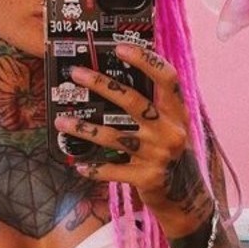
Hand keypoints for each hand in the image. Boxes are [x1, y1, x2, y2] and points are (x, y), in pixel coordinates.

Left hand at [56, 44, 213, 238]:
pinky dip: (94, 168)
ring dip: (84, 128)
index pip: (167, 79)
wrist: (187, 199)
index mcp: (178, 114)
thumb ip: (156, 109)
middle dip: (102, 84)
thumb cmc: (173, 158)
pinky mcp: (146, 178)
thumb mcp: (173, 130)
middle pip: (133, 101)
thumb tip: (121, 83)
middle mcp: (169, 131)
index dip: (145, 60)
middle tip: (76, 73)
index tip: (120, 48)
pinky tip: (78, 165)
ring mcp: (157, 155)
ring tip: (61, 121)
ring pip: (114, 137)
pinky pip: (112, 170)